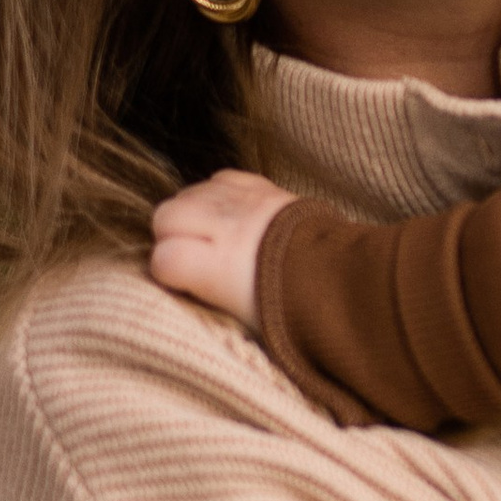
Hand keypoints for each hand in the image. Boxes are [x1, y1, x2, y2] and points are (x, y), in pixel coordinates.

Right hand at [149, 169, 293, 331]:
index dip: (165, 272)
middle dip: (170, 237)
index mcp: (221, 268)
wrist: (337, 277)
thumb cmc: (286, 310)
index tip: (179, 283)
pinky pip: (217, 179)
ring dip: (190, 214)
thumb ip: (203, 299)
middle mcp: (228, 227)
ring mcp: (244, 201)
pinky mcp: (259, 185)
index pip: (163, 259)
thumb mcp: (241, 320)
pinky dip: (216, 196)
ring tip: (209, 237)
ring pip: (187, 193)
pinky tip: (228, 216)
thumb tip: (177, 291)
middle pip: (166, 215)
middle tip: (190, 257)